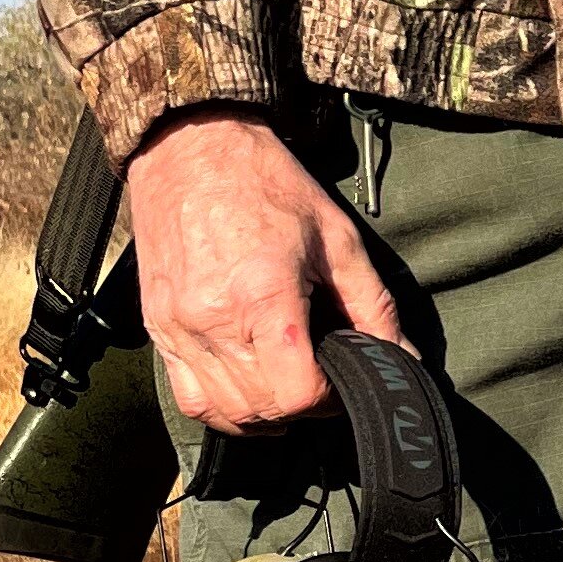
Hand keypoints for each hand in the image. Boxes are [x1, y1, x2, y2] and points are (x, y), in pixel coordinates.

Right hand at [123, 112, 406, 429]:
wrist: (190, 146)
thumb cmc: (266, 184)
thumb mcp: (337, 237)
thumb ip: (373, 306)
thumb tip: (404, 358)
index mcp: (263, 296)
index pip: (297, 392)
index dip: (329, 399)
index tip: (342, 378)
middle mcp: (214, 320)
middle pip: (263, 410)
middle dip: (301, 408)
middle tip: (321, 378)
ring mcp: (179, 328)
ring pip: (225, 413)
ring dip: (264, 415)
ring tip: (287, 385)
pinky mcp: (158, 327)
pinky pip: (189, 399)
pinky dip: (223, 408)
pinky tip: (248, 388)